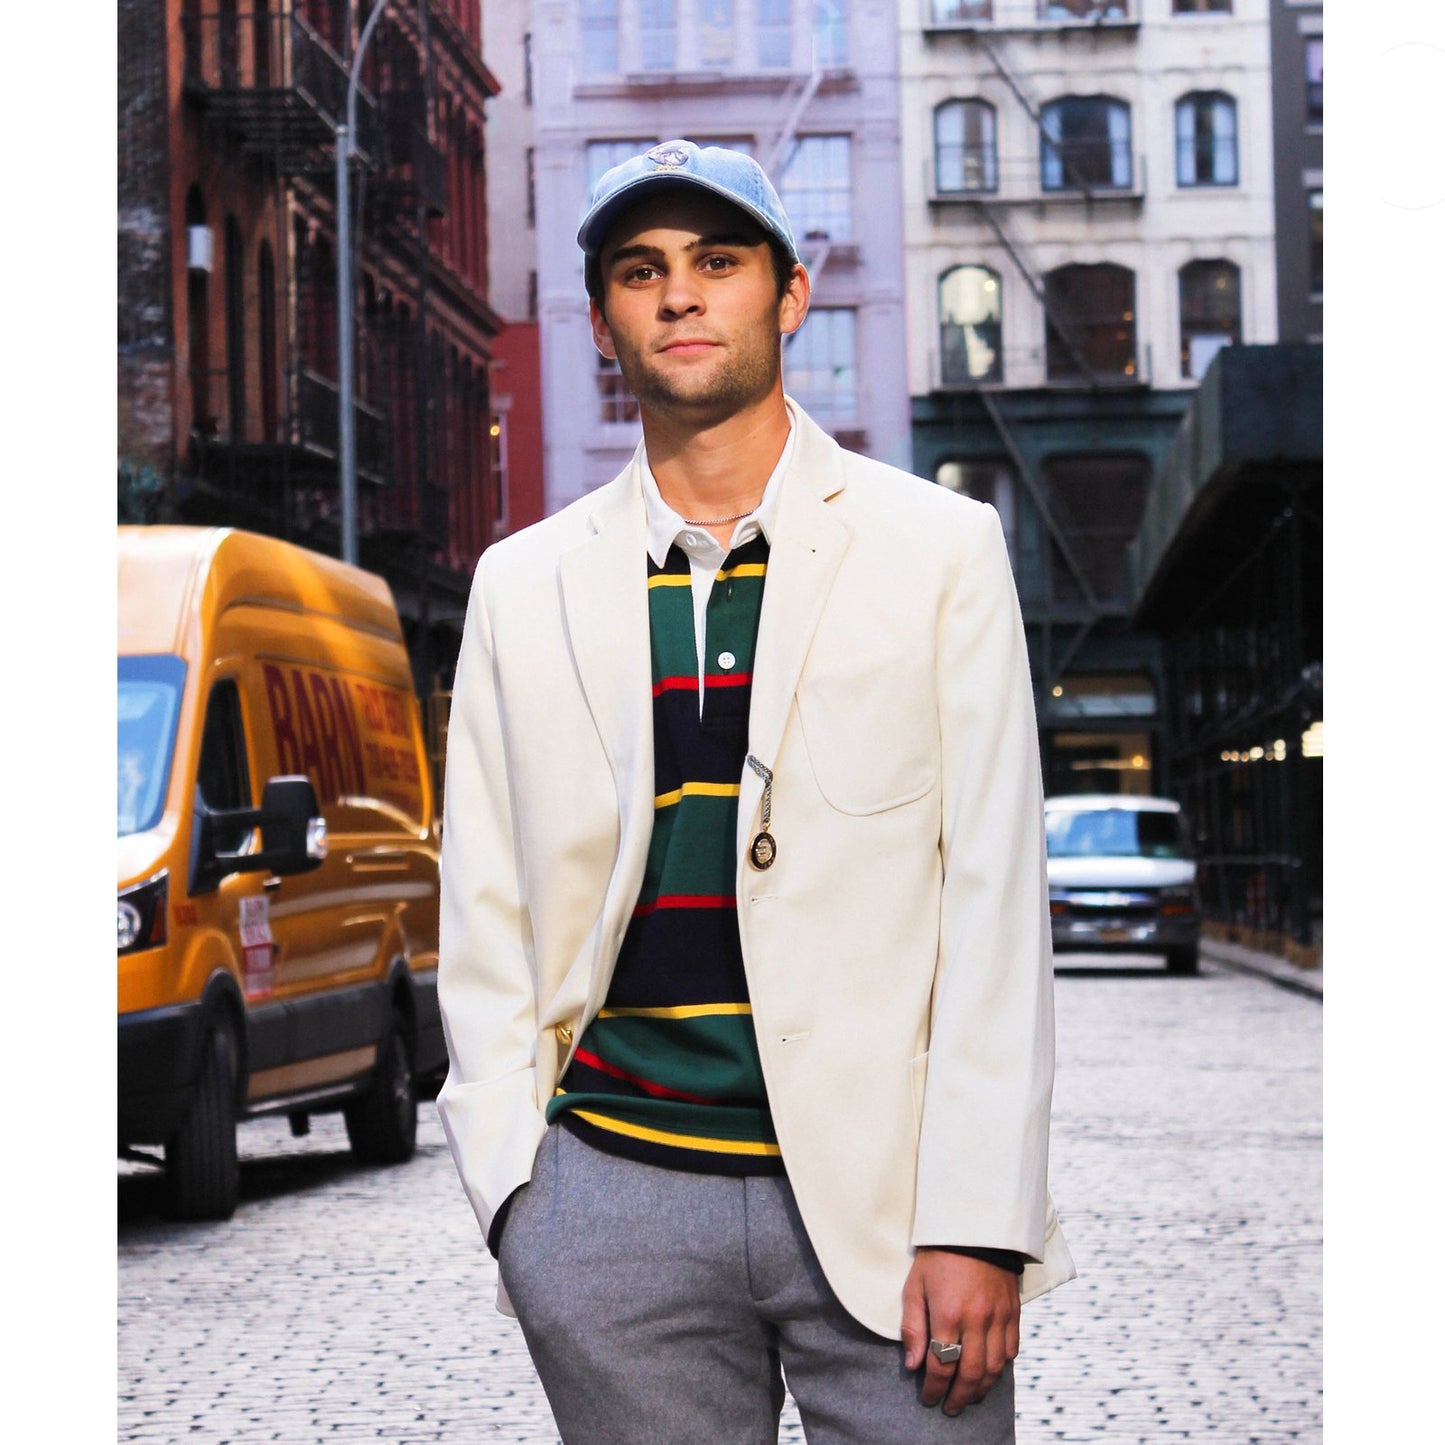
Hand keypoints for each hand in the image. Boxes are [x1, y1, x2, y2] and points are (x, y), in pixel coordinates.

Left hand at [901, 1249, 1020, 1413]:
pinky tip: (990, 1372)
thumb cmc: (938, 1255)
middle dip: (959, 1397)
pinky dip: (1001, 1367)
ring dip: (981, 1389)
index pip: (941, 1366)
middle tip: (950, 1408)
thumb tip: (913, 1365)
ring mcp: (998, 1317)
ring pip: (994, 1368)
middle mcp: (976, 1320)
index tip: (928, 1399)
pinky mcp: (1013, 1311)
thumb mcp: (915, 1285)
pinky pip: (1012, 1350)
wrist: (974, 1226)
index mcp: (947, 1314)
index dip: (933, 1389)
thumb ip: (913, 1327)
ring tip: (970, 1397)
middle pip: (970, 1374)